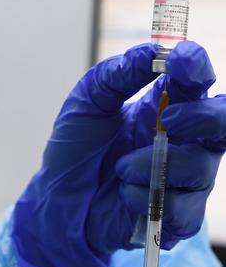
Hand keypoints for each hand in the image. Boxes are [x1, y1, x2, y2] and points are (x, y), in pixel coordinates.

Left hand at [11, 41, 220, 266]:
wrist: (57, 201)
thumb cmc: (74, 151)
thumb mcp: (86, 105)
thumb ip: (115, 76)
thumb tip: (150, 51)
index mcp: (161, 107)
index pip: (195, 81)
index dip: (195, 66)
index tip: (180, 61)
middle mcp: (180, 139)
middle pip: (222, 122)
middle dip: (204, 116)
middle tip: (169, 120)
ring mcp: (180, 178)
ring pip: (201, 167)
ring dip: (156, 165)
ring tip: (120, 168)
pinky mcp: (175, 215)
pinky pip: (184, 208)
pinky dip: (149, 198)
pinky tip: (124, 194)